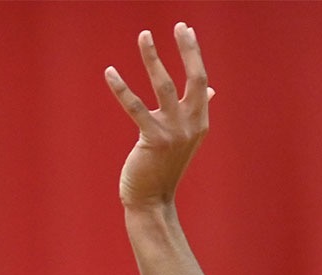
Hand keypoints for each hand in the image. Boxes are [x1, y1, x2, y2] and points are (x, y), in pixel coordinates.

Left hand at [105, 23, 214, 208]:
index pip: (201, 80)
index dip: (193, 53)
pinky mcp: (153, 140)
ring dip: (153, 58)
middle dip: (187, 49)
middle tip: (178, 25)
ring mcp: (174, 132)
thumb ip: (197, 111)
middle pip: (193, 78)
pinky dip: (121, 88)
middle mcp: (192, 124)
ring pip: (164, 86)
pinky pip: (135, 107)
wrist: (152, 201)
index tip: (186, 30)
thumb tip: (211, 90)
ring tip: (144, 35)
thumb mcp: (185, 137)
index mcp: (200, 121)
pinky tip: (109, 72)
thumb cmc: (163, 167)